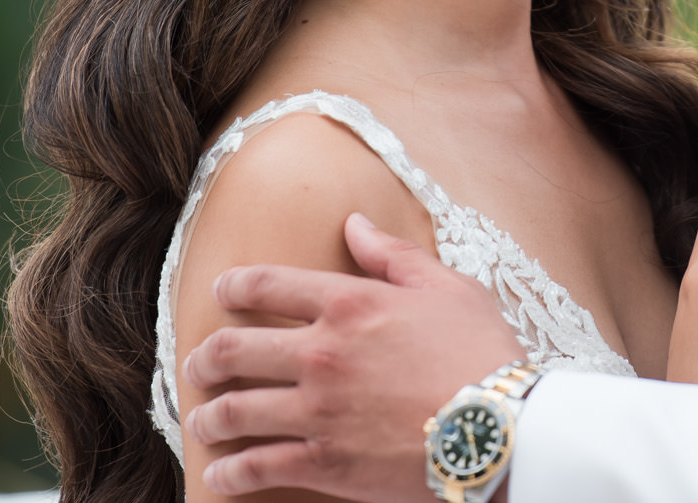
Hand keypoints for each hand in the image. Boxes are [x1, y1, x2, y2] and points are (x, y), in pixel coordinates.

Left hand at [181, 213, 524, 499]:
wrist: (501, 429)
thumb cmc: (482, 354)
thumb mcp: (446, 287)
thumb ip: (392, 254)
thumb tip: (355, 222)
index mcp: (348, 303)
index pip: (268, 285)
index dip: (234, 285)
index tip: (220, 291)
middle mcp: (320, 353)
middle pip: (233, 349)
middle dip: (205, 356)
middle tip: (196, 363)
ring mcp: (317, 410)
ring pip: (235, 410)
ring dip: (208, 415)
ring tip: (201, 419)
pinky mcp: (324, 462)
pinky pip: (258, 466)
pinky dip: (230, 471)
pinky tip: (220, 474)